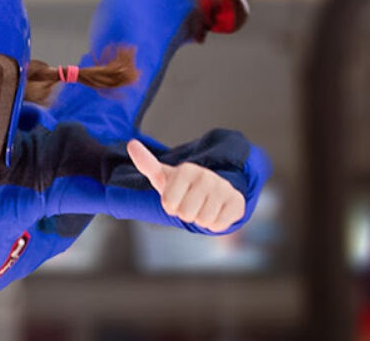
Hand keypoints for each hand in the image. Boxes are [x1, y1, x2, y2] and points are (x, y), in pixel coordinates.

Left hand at [127, 139, 245, 232]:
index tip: (177, 197)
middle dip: (186, 214)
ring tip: (203, 207)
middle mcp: (206, 176)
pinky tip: (216, 212)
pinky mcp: (237, 202)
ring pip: (202, 220)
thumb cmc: (182, 187)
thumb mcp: (163, 177)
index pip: (169, 204)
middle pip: (186, 214)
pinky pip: (218, 225)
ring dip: (200, 219)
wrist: (212, 193)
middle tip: (191, 204)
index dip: (171, 206)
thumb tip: (131, 144)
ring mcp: (224, 188)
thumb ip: (146, 163)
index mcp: (187, 169)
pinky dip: (215, 224)